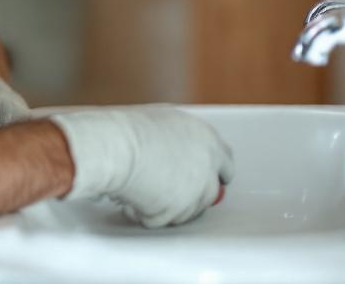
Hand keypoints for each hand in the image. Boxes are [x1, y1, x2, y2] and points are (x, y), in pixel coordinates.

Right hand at [50, 105, 233, 227]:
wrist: (119, 146)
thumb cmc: (132, 131)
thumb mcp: (166, 124)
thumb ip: (183, 142)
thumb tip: (181, 156)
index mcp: (207, 139)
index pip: (225, 163)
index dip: (213, 174)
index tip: (207, 180)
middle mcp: (206, 165)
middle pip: (210, 192)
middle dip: (192, 196)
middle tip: (171, 194)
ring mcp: (195, 189)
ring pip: (188, 211)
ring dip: (169, 207)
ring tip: (143, 191)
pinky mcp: (178, 209)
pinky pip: (164, 220)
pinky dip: (148, 215)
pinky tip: (134, 200)